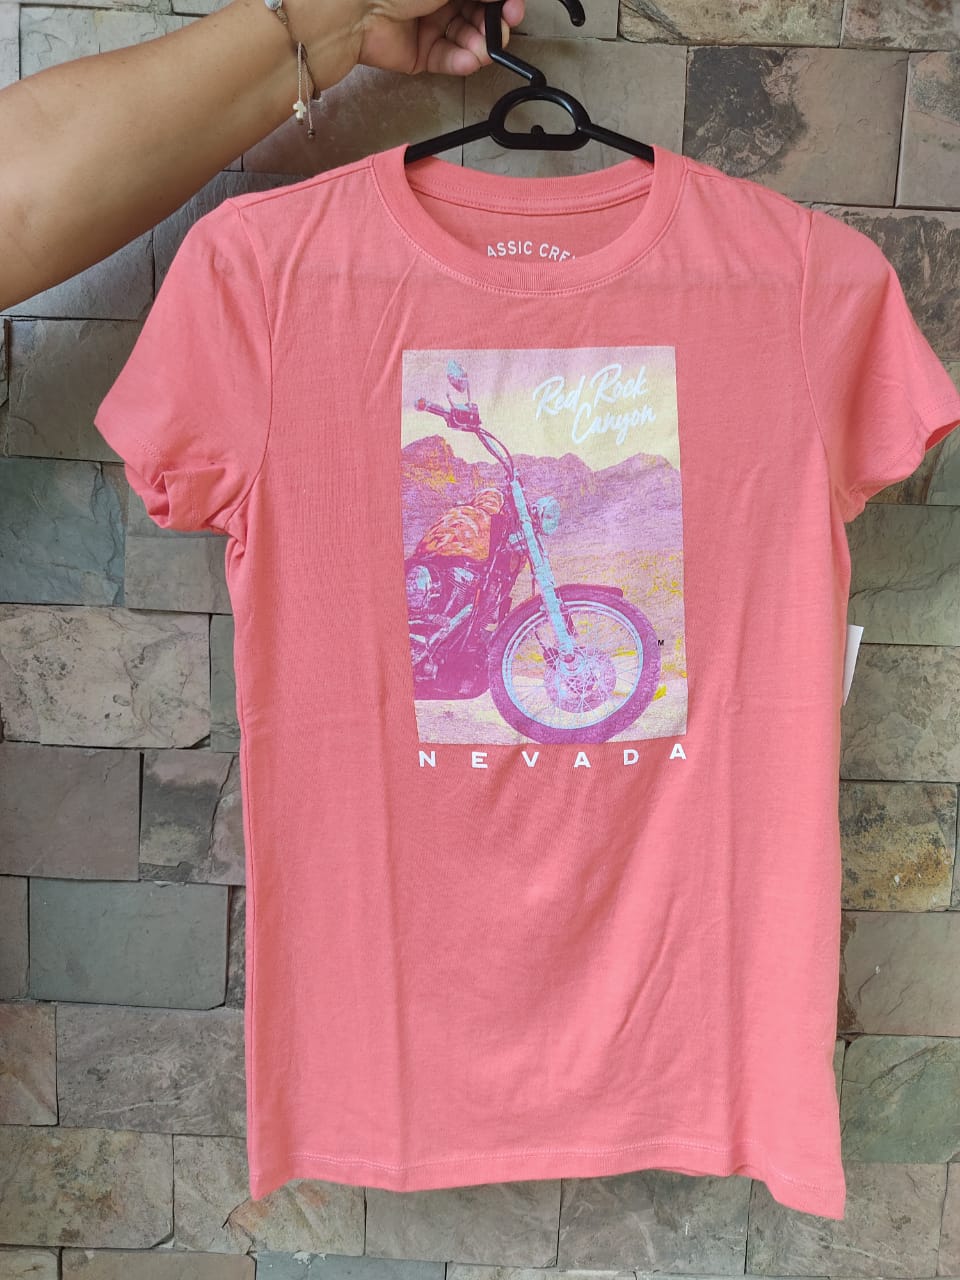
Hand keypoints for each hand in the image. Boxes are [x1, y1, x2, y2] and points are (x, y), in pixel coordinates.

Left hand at [356, 0, 526, 74]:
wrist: (354, 9)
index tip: (514, 5)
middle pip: (480, 12)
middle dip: (496, 21)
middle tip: (504, 25)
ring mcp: (429, 24)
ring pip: (467, 38)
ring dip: (481, 44)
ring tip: (485, 48)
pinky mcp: (420, 53)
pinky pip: (449, 59)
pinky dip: (462, 60)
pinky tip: (471, 59)